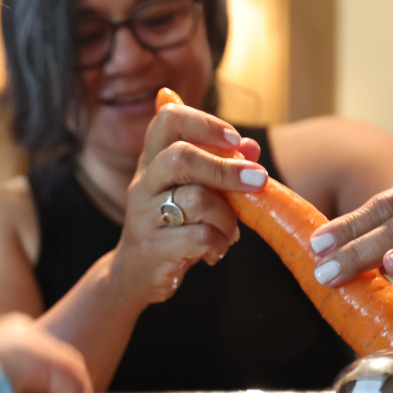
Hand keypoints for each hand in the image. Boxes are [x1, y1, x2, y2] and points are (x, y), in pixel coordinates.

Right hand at [110, 101, 265, 303]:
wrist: (135, 273)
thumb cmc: (171, 225)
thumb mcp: (192, 191)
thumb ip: (219, 166)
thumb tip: (251, 147)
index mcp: (152, 161)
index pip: (168, 119)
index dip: (204, 122)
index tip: (234, 139)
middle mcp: (143, 183)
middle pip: (181, 156)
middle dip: (226, 167)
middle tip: (258, 180)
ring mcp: (144, 216)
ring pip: (197, 199)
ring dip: (228, 216)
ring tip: (230, 231)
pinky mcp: (153, 248)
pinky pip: (200, 237)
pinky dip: (220, 243)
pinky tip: (216, 250)